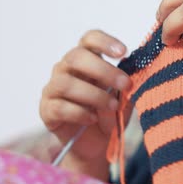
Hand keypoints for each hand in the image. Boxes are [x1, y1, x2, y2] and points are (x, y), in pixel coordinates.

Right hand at [39, 30, 131, 179]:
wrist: (97, 144)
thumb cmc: (110, 114)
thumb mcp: (124, 97)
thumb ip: (127, 83)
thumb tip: (136, 73)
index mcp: (87, 59)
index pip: (89, 39)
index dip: (104, 42)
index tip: (123, 52)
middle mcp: (66, 69)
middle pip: (76, 57)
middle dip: (103, 70)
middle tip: (125, 84)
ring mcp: (53, 89)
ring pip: (66, 83)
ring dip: (94, 94)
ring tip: (113, 106)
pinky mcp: (47, 110)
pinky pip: (59, 107)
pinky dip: (79, 113)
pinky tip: (93, 119)